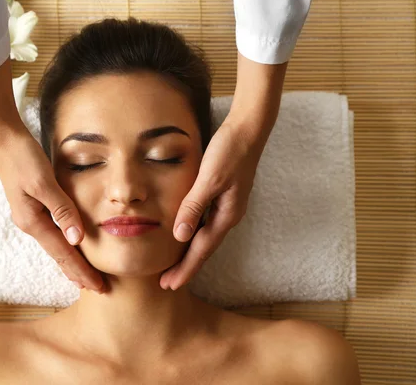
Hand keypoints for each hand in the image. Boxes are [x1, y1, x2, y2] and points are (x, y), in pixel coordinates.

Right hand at [0, 128, 105, 292]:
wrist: (3, 139)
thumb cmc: (23, 158)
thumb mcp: (43, 183)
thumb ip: (62, 210)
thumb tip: (77, 240)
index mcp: (33, 221)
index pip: (63, 254)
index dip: (80, 271)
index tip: (98, 286)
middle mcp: (31, 223)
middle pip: (58, 255)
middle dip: (77, 273)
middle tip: (98, 289)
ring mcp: (31, 216)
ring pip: (56, 246)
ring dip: (72, 262)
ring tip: (86, 277)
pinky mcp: (34, 206)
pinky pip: (53, 234)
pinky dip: (66, 246)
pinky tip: (71, 249)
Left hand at [160, 53, 287, 290]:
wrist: (248, 129)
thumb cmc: (230, 151)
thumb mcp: (210, 179)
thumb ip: (194, 207)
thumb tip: (180, 237)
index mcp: (226, 215)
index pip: (202, 250)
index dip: (185, 268)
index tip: (169, 285)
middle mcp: (228, 215)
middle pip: (204, 248)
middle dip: (186, 266)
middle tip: (166, 283)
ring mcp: (227, 206)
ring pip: (205, 236)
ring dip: (189, 252)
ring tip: (173, 266)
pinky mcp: (223, 196)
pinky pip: (206, 222)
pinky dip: (193, 233)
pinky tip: (184, 234)